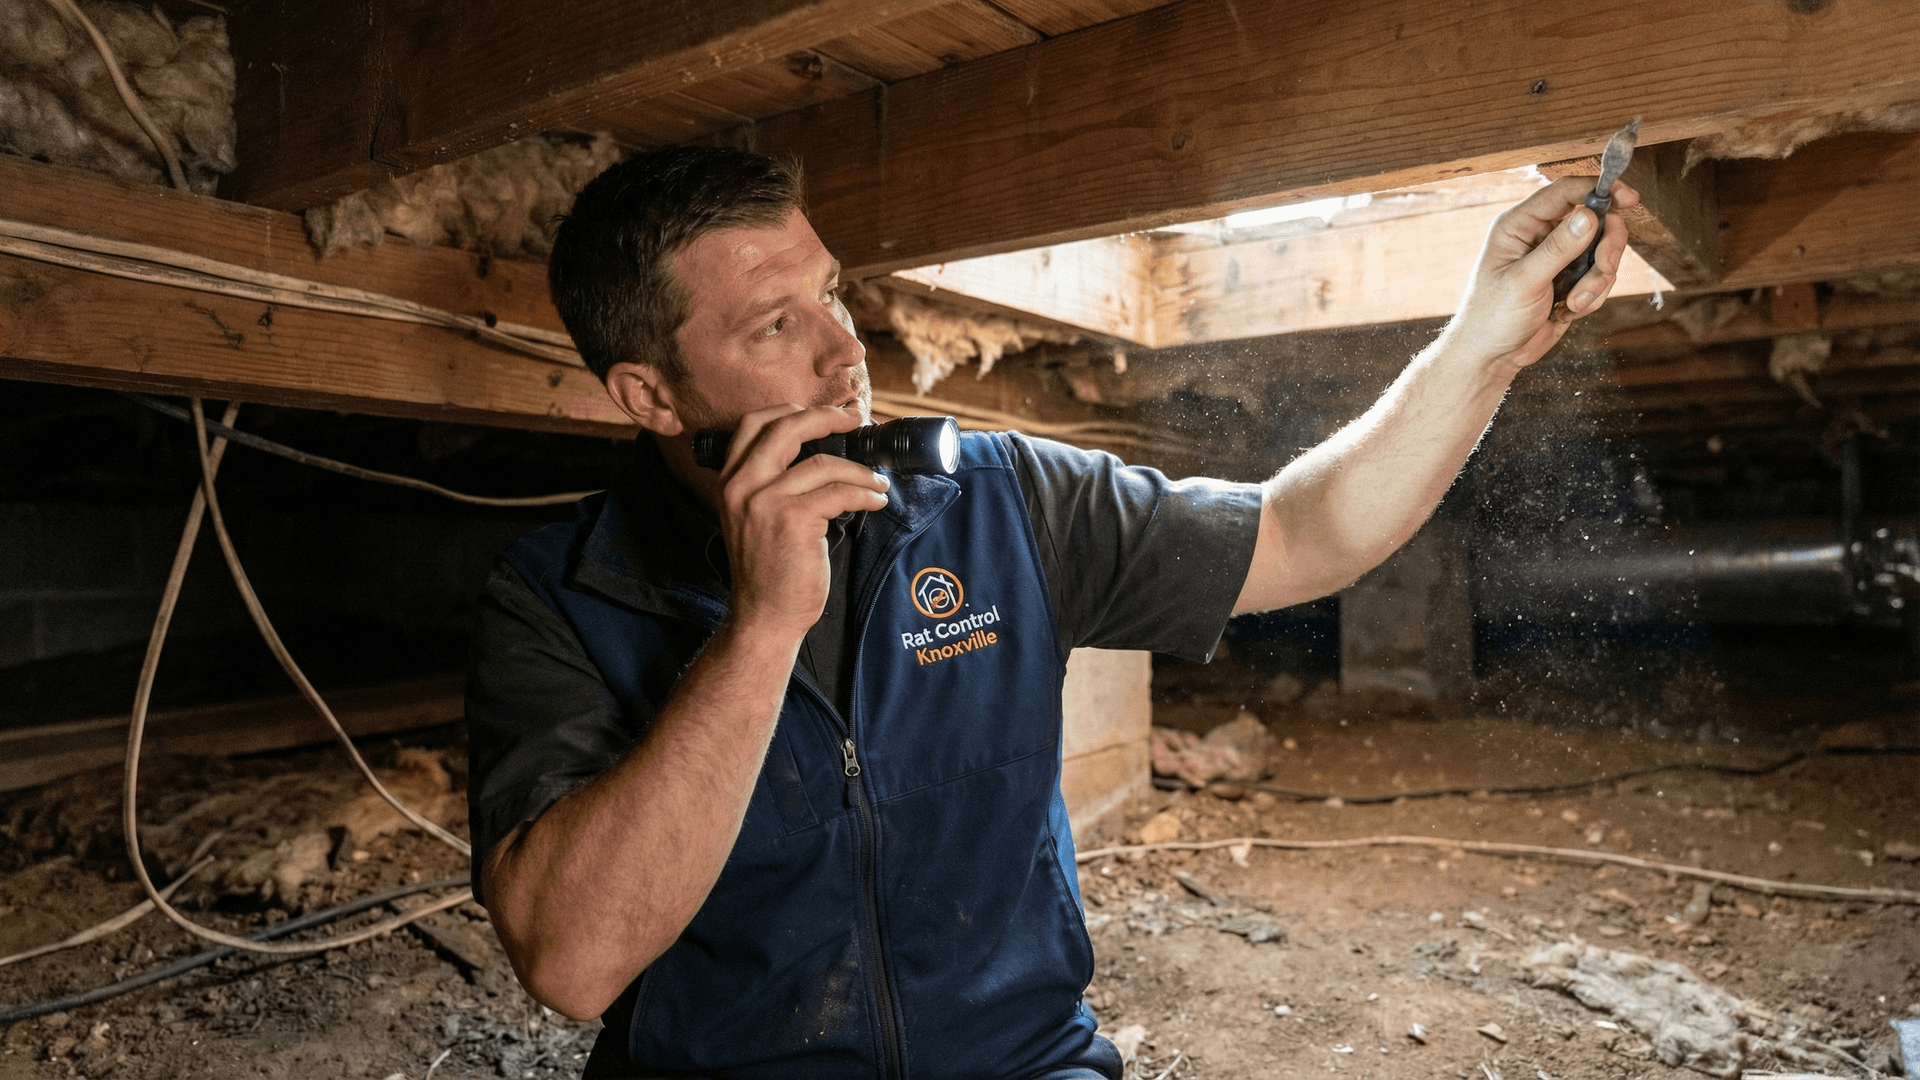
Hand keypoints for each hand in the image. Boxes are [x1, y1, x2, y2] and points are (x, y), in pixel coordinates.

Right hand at [714, 404, 890, 637]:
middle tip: (856, 421)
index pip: (754, 423)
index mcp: (729, 480)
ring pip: (823, 463)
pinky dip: (864, 494)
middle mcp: (741, 485)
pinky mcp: (792, 520)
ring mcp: (764, 501)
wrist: (765, 615)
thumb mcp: (754, 516)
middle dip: (828, 418)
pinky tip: (876, 501)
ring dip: (860, 471)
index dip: (792, 409)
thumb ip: (771, 482)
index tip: (825, 412)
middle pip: (787, 427)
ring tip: (877, 482)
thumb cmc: (769, 568)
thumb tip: (820, 450)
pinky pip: (839, 493)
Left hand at [1447, 175, 1639, 371]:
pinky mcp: (1571, 280)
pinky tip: (1567, 312)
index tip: (1630, 199)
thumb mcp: (1524, 282)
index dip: (1600, 189)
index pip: (1565, 191)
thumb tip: (1589, 215)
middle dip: (1606, 247)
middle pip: (1596, 219)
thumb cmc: (1492, 317)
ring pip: (1603, 250)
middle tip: (1604, 268)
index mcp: (1519, 225)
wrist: (1492, 357)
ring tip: (1573, 304)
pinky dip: (1593, 296)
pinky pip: (1601, 277)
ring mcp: (1559, 258)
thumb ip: (1558, 249)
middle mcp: (1541, 235)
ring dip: (1597, 280)